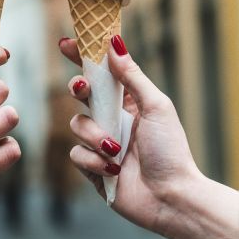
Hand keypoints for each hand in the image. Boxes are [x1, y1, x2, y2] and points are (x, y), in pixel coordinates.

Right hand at [59, 36, 200, 235]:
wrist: (170, 197)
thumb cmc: (171, 151)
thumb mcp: (156, 106)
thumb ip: (132, 76)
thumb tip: (114, 43)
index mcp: (129, 102)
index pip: (102, 73)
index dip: (83, 56)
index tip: (67, 41)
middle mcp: (112, 119)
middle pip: (81, 94)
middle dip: (78, 89)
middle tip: (83, 89)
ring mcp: (100, 144)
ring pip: (76, 125)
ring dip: (94, 135)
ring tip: (116, 149)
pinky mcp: (92, 168)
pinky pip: (76, 154)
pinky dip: (93, 161)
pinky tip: (113, 170)